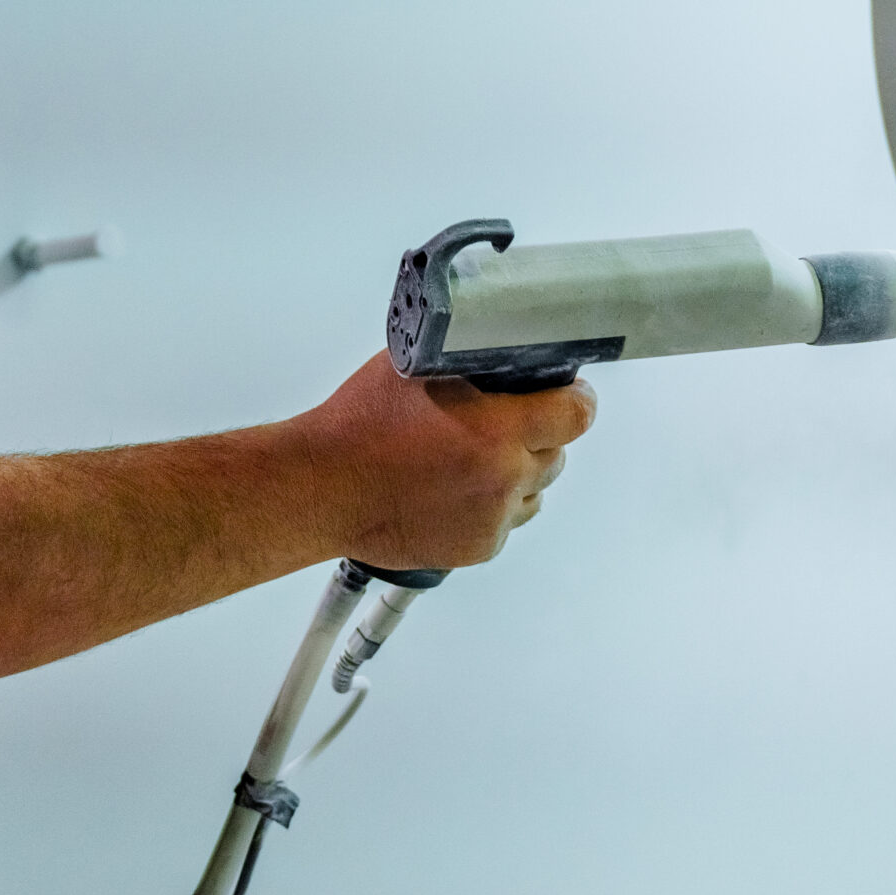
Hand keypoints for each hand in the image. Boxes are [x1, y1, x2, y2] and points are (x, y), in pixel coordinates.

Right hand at [289, 353, 597, 570]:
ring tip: (469, 460)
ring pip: (533, 491)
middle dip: (537, 437)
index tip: (566, 394)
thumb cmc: (358, 426)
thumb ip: (469, 359)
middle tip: (499, 425)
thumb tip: (498, 346)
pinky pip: (505, 521)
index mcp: (499, 430)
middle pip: (556, 454)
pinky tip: (451, 490)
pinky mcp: (477, 549)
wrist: (319, 488)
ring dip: (516, 474)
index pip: (577, 414)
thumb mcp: (417, 366)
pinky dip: (489, 506)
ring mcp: (493, 519)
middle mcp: (505, 478)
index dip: (574, 400)